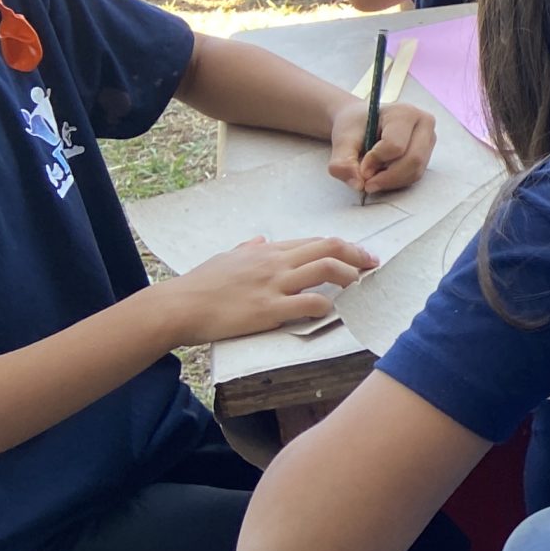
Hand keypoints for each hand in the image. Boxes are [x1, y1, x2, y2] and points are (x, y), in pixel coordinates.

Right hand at [163, 235, 379, 344]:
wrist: (176, 307)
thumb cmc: (198, 285)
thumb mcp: (225, 258)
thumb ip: (247, 249)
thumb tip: (261, 239)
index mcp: (267, 251)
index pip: (314, 242)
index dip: (342, 247)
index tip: (359, 255)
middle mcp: (274, 262)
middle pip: (328, 247)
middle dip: (357, 254)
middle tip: (373, 264)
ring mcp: (273, 285)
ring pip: (325, 268)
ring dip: (350, 276)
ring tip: (359, 286)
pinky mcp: (268, 309)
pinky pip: (309, 302)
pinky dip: (327, 306)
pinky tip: (330, 311)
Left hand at [328, 99, 435, 196]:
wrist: (362, 123)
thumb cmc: (355, 127)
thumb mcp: (342, 141)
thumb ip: (342, 162)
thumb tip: (357, 184)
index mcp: (404, 113)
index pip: (395, 145)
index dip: (375, 161)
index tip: (360, 167)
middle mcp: (424, 124)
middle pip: (412, 160)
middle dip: (387, 177)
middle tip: (366, 182)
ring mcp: (429, 139)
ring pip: (416, 171)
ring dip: (391, 181)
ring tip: (373, 177)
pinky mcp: (428, 154)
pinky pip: (416, 175)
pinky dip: (397, 181)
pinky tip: (382, 175)